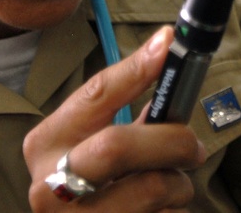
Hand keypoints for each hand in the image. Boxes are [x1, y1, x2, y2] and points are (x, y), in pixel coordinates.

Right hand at [24, 26, 206, 211]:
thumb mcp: (94, 140)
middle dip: (170, 141)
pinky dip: (172, 210)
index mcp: (47, 145)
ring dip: (178, 185)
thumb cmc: (94, 180)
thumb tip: (165, 44)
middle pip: (117, 146)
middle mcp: (49, 187)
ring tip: (172, 186)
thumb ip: (124, 102)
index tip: (168, 46)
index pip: (94, 95)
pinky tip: (159, 210)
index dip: (134, 70)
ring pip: (150, 189)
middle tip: (193, 148)